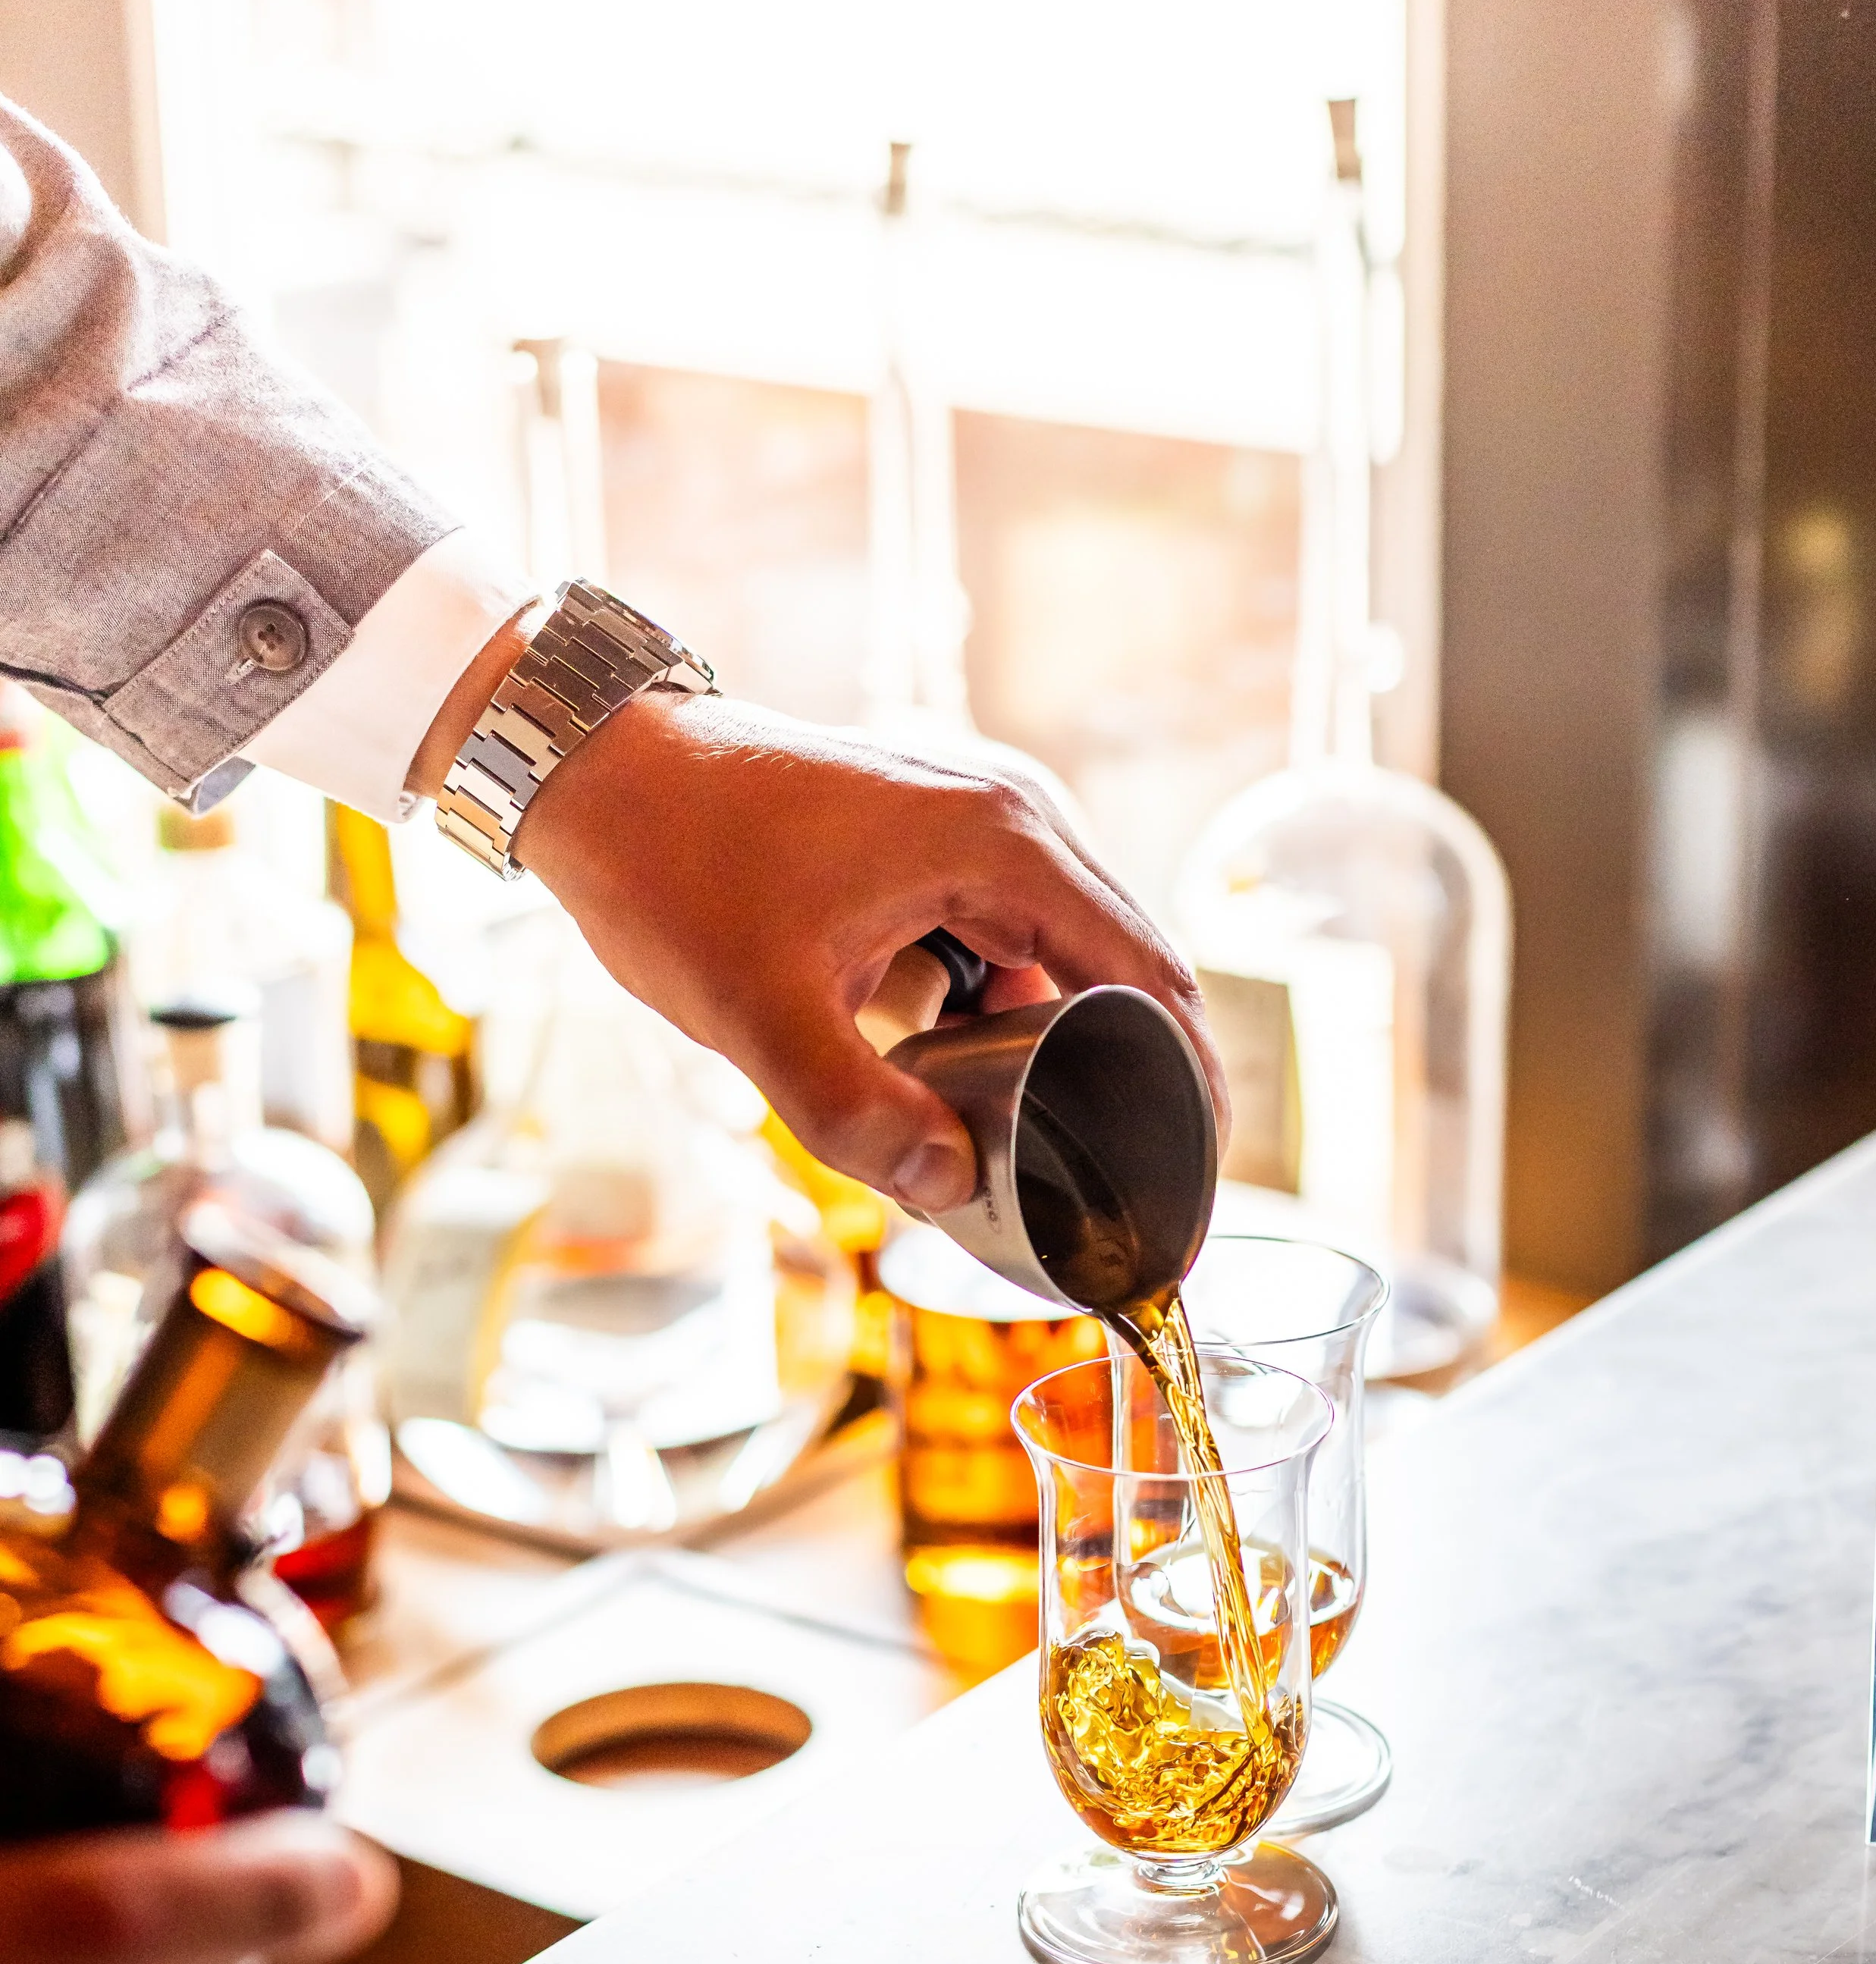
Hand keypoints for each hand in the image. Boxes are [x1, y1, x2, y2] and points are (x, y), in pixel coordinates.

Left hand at [411, 637, 1226, 1213]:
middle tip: (1125, 1196)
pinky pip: (1004, 945)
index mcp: (1003, 844)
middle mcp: (1014, 820)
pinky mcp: (934, 843)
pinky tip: (964, 1089)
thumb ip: (858, 1115)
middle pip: (1123, 973)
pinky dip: (1000, 1020)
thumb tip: (952, 1191)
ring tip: (1043, 1156)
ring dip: (1056, 1055)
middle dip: (1130, 1086)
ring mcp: (976, 825)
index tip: (1190, 1184)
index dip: (1187, 1089)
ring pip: (1059, 965)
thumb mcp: (759, 1015)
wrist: (597, 767)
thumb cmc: (674, 869)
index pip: (1152, 978)